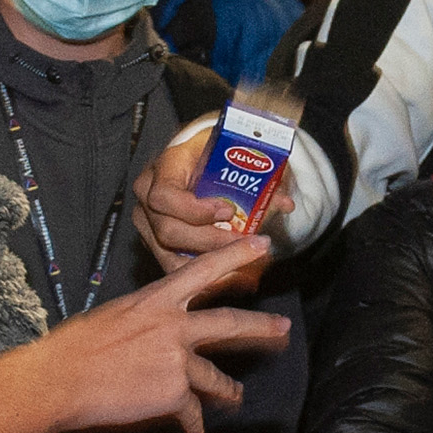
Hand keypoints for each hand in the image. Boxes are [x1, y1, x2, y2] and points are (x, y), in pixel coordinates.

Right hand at [39, 235, 285, 432]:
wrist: (62, 380)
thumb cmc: (74, 347)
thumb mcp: (113, 315)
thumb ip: (143, 318)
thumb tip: (153, 326)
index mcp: (156, 301)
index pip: (204, 270)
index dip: (236, 256)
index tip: (263, 245)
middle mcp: (173, 326)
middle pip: (229, 324)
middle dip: (261, 327)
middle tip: (284, 329)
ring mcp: (176, 361)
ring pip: (216, 379)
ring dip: (229, 391)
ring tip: (237, 397)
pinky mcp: (173, 395)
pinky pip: (192, 413)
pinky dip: (194, 426)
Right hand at [132, 126, 264, 267]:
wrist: (193, 159)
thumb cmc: (211, 153)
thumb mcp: (230, 154)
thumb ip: (257, 176)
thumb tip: (285, 204)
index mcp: (162, 169)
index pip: (164, 197)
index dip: (195, 211)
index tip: (227, 211)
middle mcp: (146, 198)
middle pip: (169, 232)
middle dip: (210, 243)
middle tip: (245, 245)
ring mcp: (147, 224)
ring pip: (170, 257)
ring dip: (210, 267)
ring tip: (245, 270)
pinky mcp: (155, 244)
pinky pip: (174, 268)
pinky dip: (204, 278)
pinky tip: (232, 278)